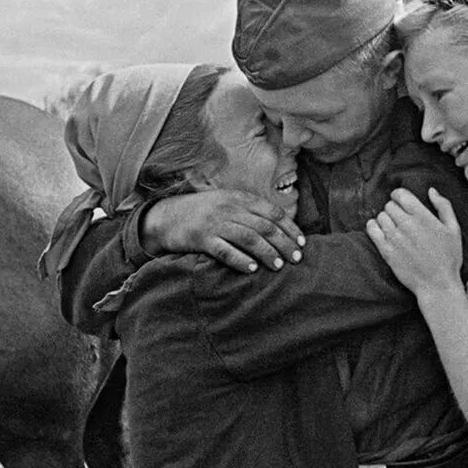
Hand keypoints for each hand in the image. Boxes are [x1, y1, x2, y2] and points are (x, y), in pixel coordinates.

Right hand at [140, 189, 304, 272]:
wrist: (165, 216)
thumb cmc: (203, 213)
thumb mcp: (228, 204)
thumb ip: (251, 212)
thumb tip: (281, 228)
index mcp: (239, 198)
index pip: (273, 213)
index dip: (290, 229)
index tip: (302, 243)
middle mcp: (229, 208)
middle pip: (265, 226)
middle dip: (284, 243)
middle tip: (296, 258)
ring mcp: (215, 223)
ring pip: (249, 238)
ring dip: (267, 253)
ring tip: (278, 266)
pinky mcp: (201, 239)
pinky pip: (225, 251)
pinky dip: (241, 260)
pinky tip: (253, 269)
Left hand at [366, 188, 463, 296]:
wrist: (438, 284)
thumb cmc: (449, 258)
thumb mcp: (454, 230)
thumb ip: (444, 206)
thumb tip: (431, 190)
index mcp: (423, 217)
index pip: (401, 194)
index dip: (399, 195)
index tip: (402, 201)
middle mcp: (407, 225)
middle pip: (390, 205)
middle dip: (394, 208)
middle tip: (400, 218)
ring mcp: (395, 238)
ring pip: (381, 216)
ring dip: (386, 219)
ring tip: (393, 227)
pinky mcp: (386, 251)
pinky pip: (372, 230)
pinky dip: (373, 227)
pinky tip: (380, 230)